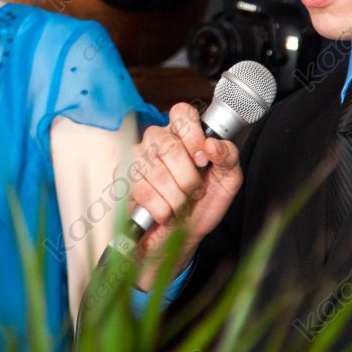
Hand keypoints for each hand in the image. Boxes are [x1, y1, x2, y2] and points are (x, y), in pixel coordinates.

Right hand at [127, 102, 240, 285]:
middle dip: (188, 179)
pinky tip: (165, 213)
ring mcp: (136, 157)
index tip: (203, 159)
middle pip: (169, 146)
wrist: (181, 238)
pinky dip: (161, 209)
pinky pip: (143, 191)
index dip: (194, 136)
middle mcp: (157, 140)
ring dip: (176, 198)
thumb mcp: (227, 181)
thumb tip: (214, 144)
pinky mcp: (123, 179)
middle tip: (194, 192)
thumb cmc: (202, 205)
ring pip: (157, 172)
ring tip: (180, 205)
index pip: (182, 113)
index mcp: (182, 134)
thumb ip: (229, 157)